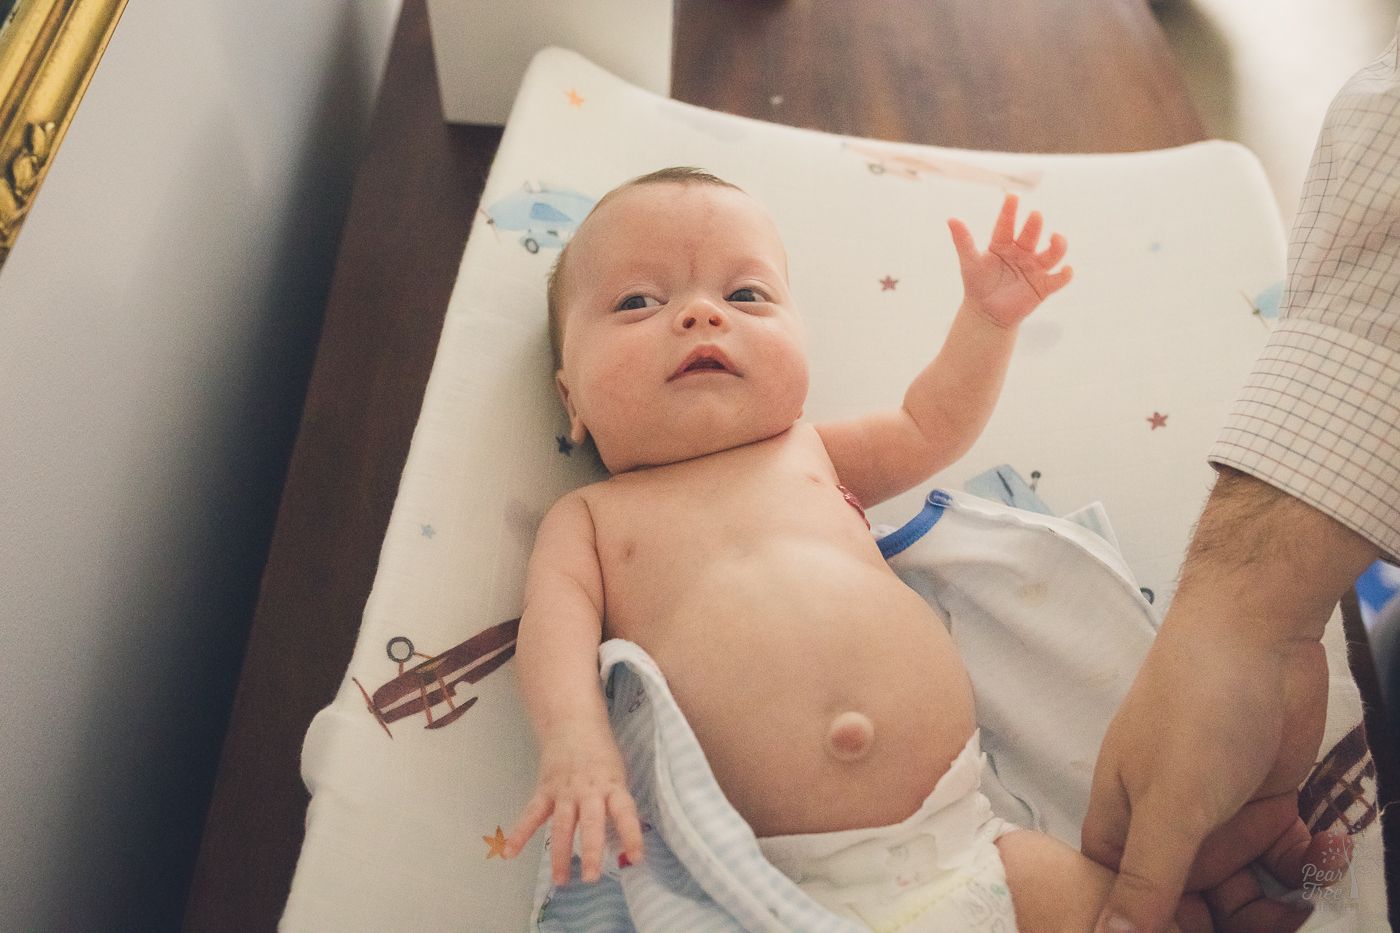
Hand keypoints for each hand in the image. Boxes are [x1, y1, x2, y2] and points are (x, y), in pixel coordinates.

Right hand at [504, 736, 644, 884]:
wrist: (573, 723)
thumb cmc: (601, 755)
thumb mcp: (617, 776)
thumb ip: (616, 804)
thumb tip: (620, 842)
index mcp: (612, 785)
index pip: (625, 812)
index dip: (631, 835)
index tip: (636, 859)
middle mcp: (588, 790)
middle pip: (590, 823)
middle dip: (591, 851)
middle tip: (591, 878)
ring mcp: (564, 791)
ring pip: (562, 825)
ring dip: (561, 854)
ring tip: (561, 880)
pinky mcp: (545, 790)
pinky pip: (532, 814)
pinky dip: (520, 833)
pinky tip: (509, 854)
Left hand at [948, 193, 1072, 328]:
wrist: (986, 314)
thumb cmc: (977, 285)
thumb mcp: (970, 262)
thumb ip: (963, 241)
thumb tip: (951, 219)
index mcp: (1003, 244)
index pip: (1006, 225)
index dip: (1009, 212)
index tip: (1012, 197)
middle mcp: (1022, 252)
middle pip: (1031, 235)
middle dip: (1034, 225)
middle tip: (1035, 215)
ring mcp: (1034, 268)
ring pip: (1052, 253)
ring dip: (1057, 245)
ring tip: (1056, 237)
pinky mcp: (1043, 286)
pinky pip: (1058, 279)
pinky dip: (1065, 274)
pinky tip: (1066, 269)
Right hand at [1081, 469, 1378, 932]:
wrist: (1257, 635)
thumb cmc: (1194, 711)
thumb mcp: (1170, 805)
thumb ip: (1146, 880)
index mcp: (1123, 831)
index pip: (1135, 909)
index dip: (1167, 930)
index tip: (1207, 932)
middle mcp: (1165, 830)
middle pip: (1195, 909)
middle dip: (1235, 922)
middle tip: (1273, 916)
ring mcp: (1216, 818)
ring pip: (1244, 893)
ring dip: (1278, 901)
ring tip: (1305, 887)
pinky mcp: (1263, 803)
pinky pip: (1282, 859)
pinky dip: (1305, 863)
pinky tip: (1324, 845)